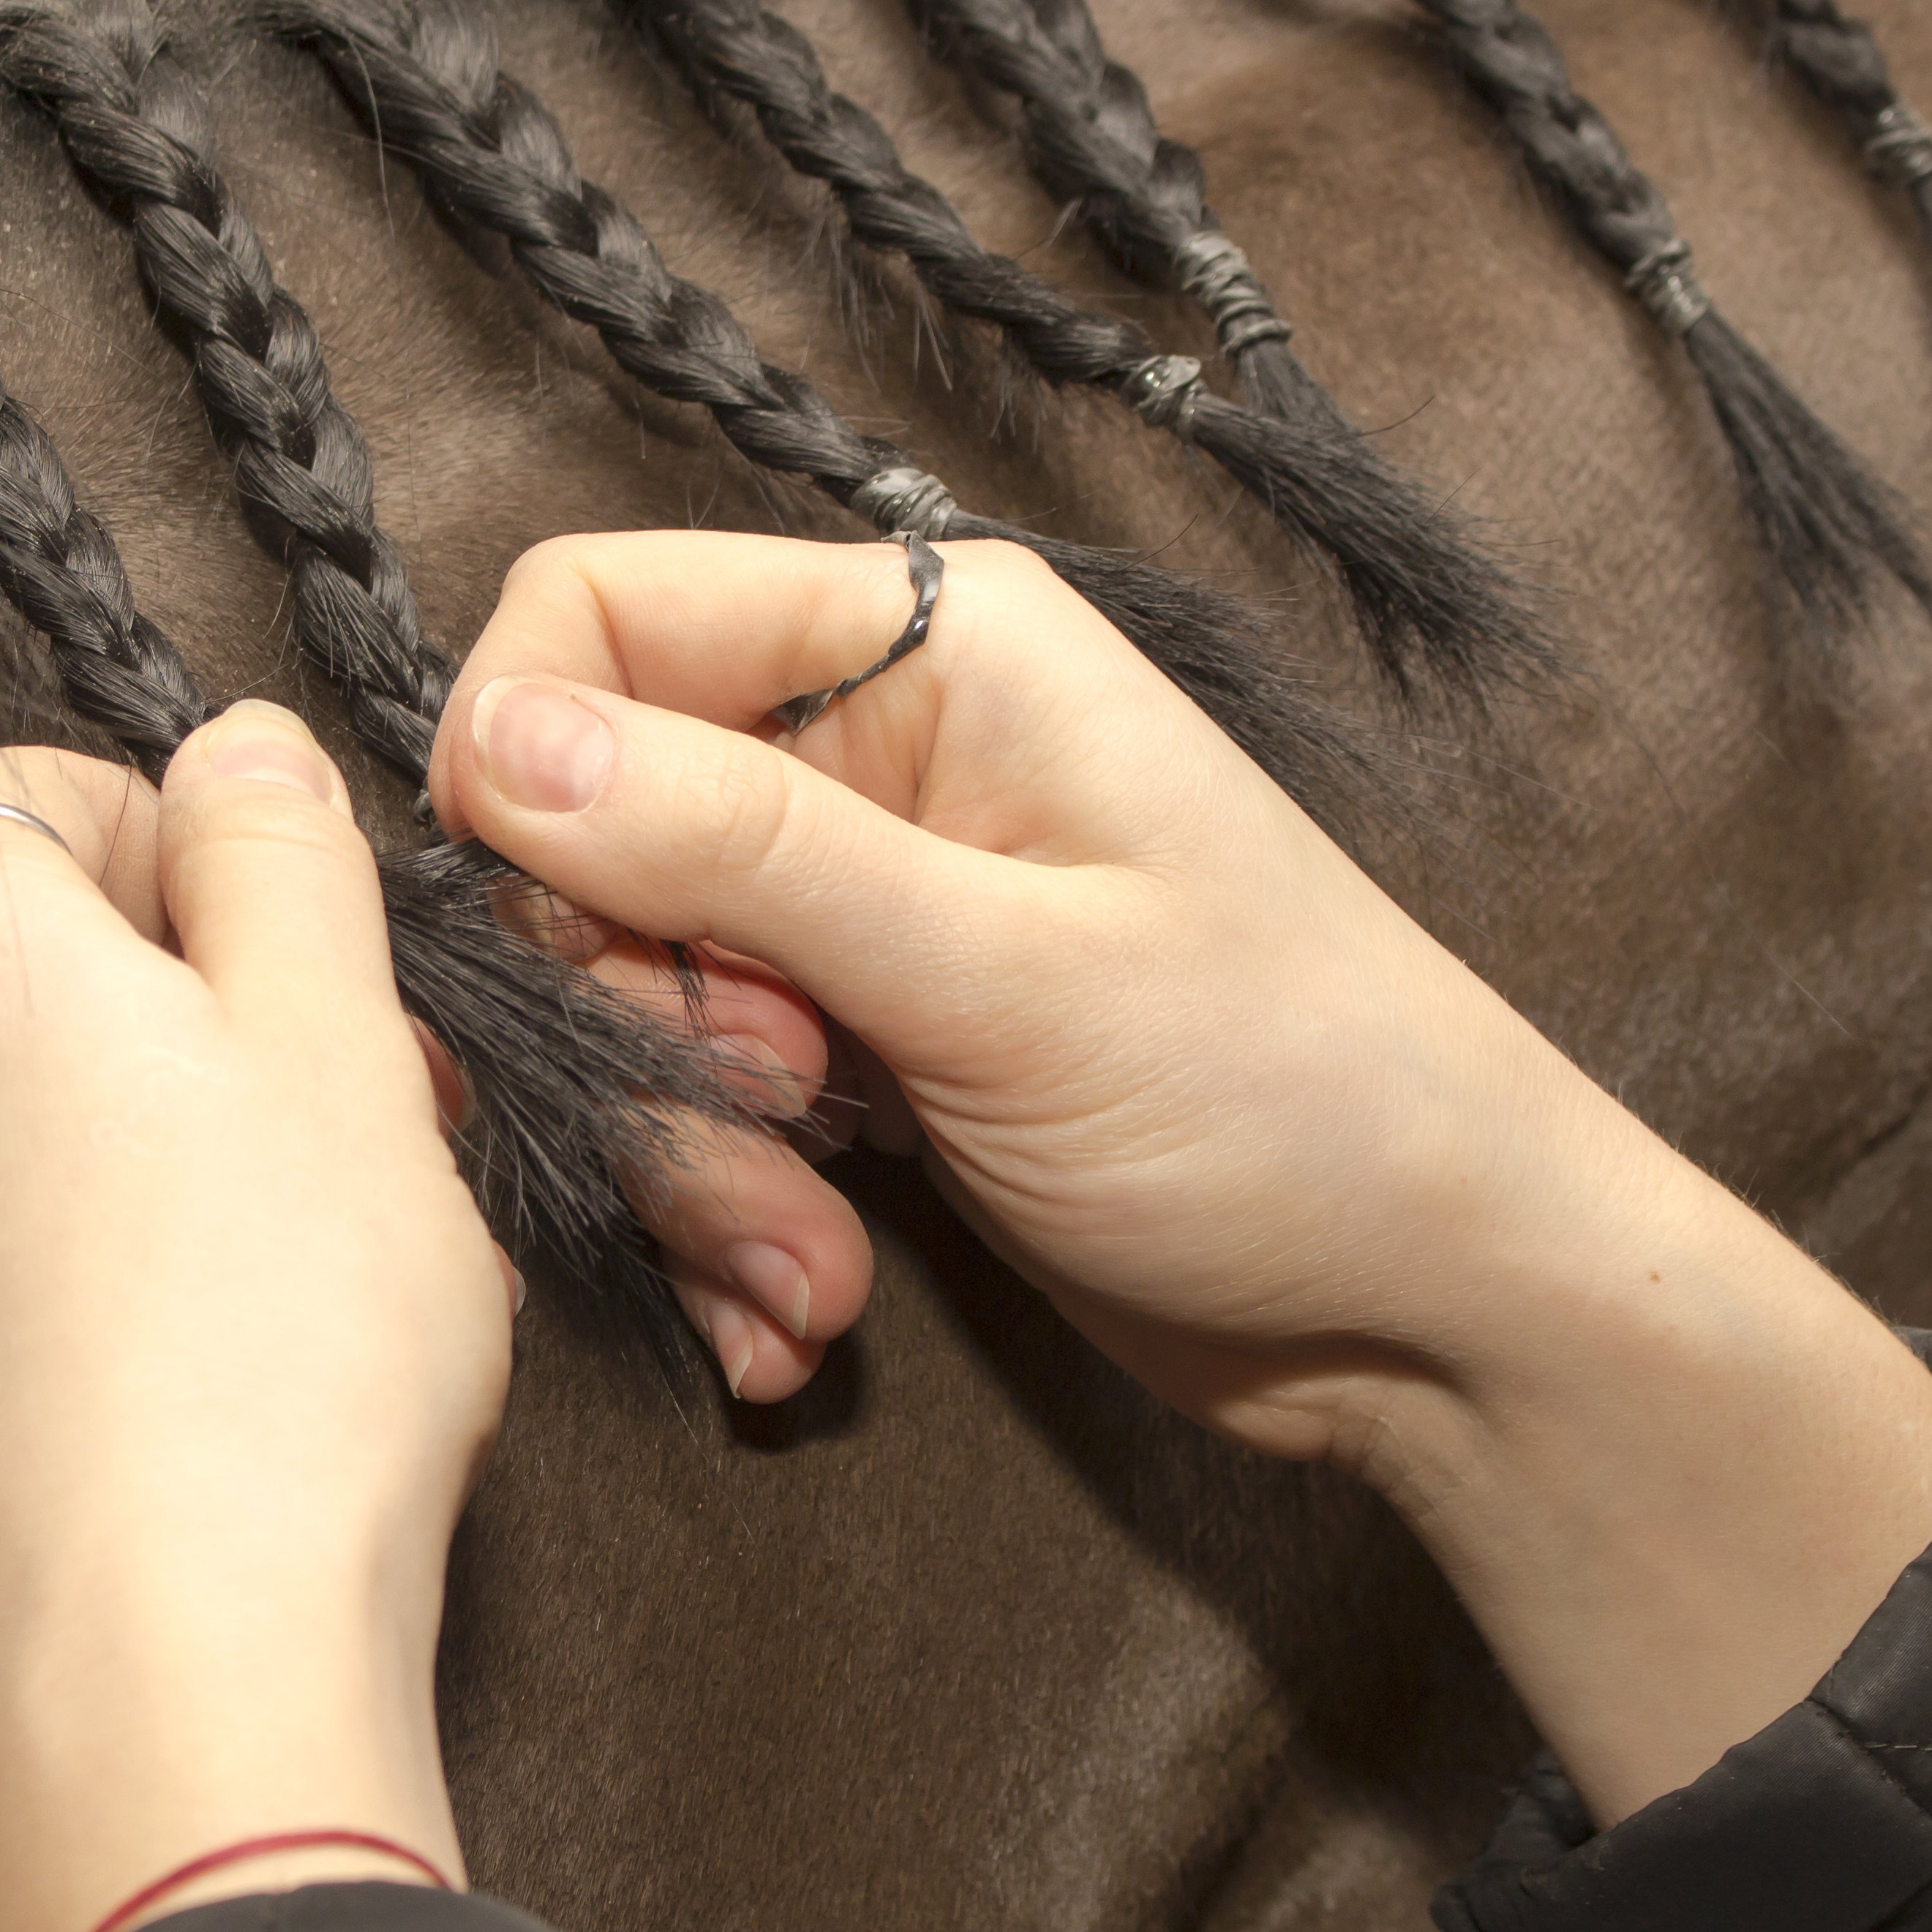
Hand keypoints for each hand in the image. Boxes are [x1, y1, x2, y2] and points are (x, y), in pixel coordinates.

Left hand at [0, 704, 507, 1931]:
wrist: (158, 1706)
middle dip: (145, 1056)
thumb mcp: (346, 1046)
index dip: (190, 872)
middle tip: (311, 1174)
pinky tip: (121, 1452)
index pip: (39, 801)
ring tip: (225, 1338)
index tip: (290, 988)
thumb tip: (232, 751)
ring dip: (63, 1213)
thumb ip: (278, 852)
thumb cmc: (279, 1366)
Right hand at [430, 535, 1931, 1821]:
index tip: (567, 944)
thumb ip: (738, 849)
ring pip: (634, 992)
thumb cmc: (1290, 1102)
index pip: (596, 618)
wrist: (1444, 1313)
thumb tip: (487, 738)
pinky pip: (705, 1107)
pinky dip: (730, 1220)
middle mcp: (878, 749)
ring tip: (802, 1275)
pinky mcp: (867, 1050)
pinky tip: (804, 1311)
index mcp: (926, 645)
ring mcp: (867, 909)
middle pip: (587, 832)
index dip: (528, 775)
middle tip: (763, 1130)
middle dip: (632, 1019)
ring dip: (689, 1159)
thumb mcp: (1002, 971)